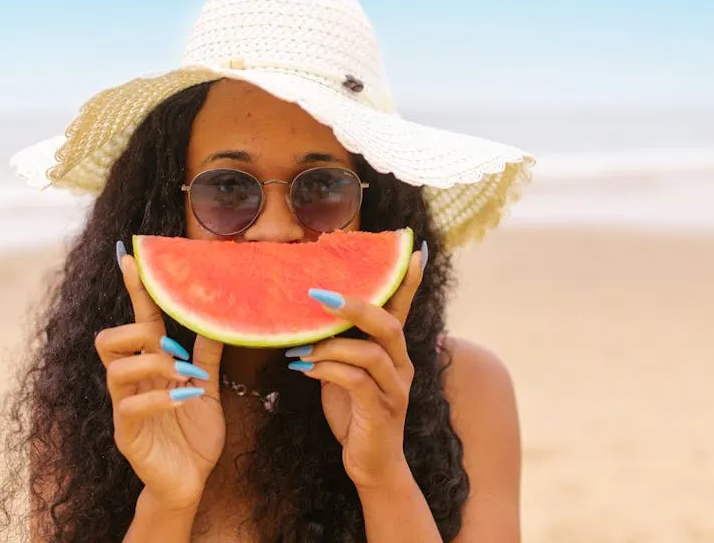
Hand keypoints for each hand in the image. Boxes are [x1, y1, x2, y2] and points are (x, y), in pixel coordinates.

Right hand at [95, 249, 224, 510]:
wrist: (189, 481)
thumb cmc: (193, 434)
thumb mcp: (208, 389)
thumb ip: (207, 357)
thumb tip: (218, 319)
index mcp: (150, 367)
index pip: (140, 322)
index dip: (136, 291)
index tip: (131, 259)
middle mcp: (131, 383)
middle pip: (107, 340)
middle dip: (137, 334)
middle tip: (172, 348)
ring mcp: (125, 408)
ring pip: (116, 370)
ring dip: (154, 365)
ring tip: (184, 377)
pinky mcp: (127, 435)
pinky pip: (131, 407)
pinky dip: (161, 398)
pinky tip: (185, 399)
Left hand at [285, 242, 426, 489]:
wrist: (372, 464)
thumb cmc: (356, 413)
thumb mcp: (345, 372)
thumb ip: (338, 346)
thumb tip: (307, 318)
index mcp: (393, 351)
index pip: (402, 308)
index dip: (408, 279)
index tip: (413, 248)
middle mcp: (401, 364)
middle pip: (388, 324)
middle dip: (355, 306)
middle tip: (319, 296)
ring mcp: (395, 388)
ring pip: (370, 353)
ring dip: (331, 346)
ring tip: (301, 348)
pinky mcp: (382, 410)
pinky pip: (356, 381)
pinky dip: (328, 371)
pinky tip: (305, 370)